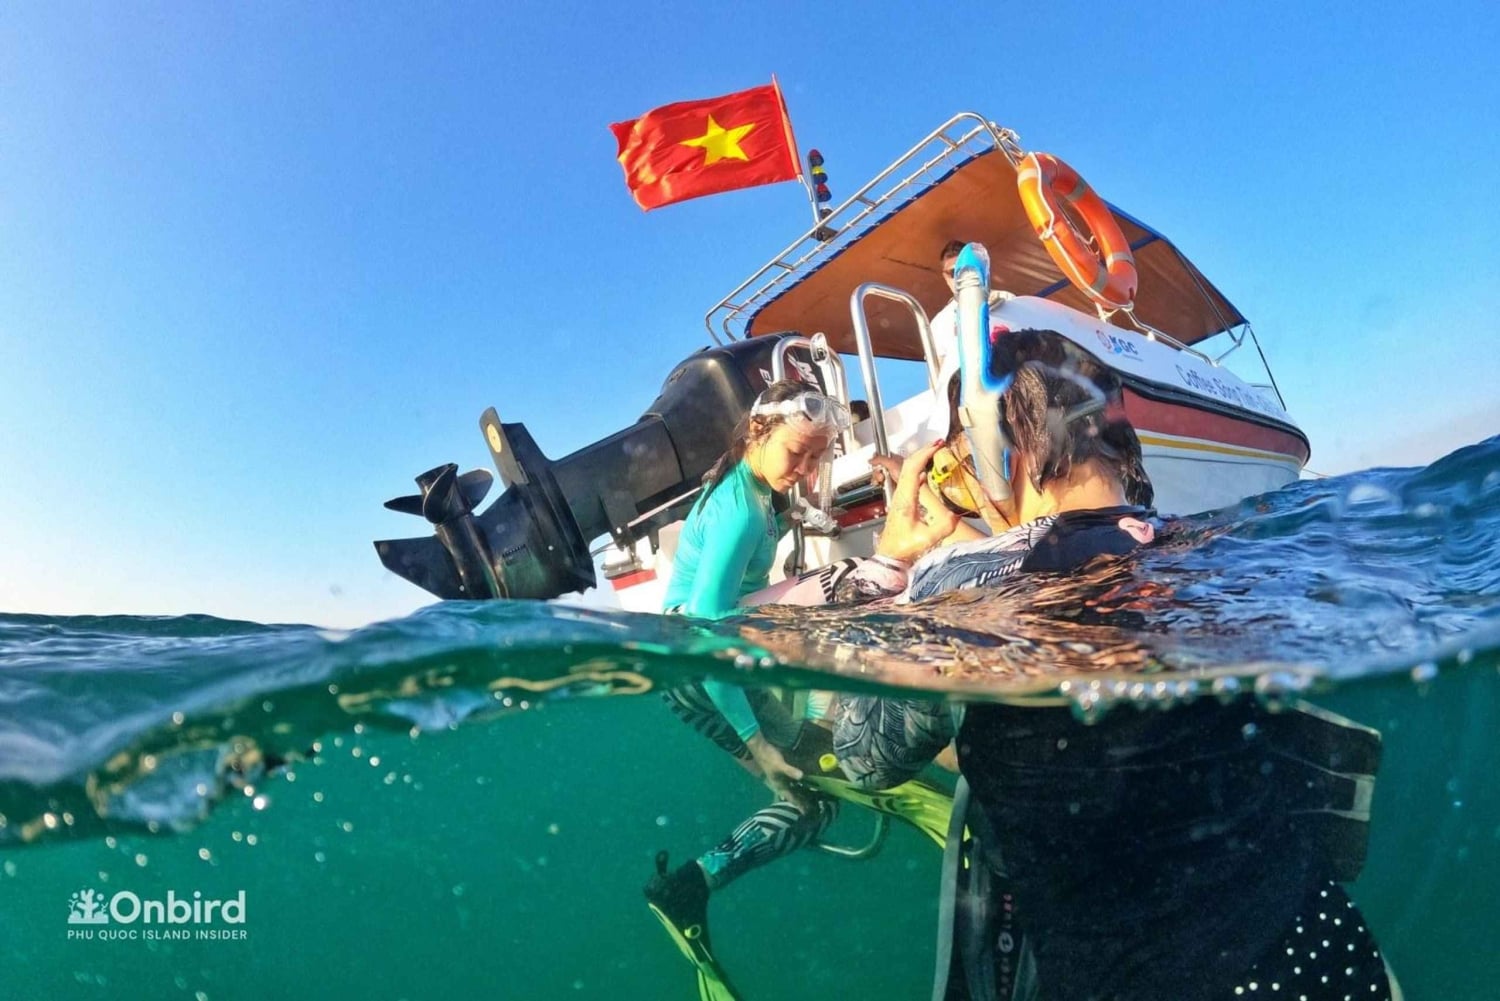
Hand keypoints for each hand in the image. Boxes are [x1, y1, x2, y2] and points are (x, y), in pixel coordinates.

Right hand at [744, 732, 808, 807]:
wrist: (760, 748)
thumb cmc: (768, 758)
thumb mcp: (779, 765)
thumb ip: (790, 770)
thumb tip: (801, 775)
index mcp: (779, 785)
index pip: (791, 798)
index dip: (799, 805)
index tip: (807, 812)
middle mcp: (781, 784)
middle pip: (793, 796)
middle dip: (801, 801)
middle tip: (813, 808)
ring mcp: (782, 779)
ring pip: (793, 789)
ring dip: (801, 794)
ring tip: (811, 798)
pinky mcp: (783, 773)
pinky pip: (793, 782)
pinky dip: (799, 784)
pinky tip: (804, 783)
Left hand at [871, 442, 961, 562]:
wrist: (890, 556)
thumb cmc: (903, 548)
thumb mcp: (927, 540)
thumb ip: (943, 527)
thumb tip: (955, 515)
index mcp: (905, 500)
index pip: (912, 469)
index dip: (924, 455)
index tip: (937, 446)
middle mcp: (900, 495)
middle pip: (908, 465)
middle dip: (923, 451)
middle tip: (937, 443)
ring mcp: (899, 498)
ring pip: (906, 470)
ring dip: (919, 459)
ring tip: (932, 452)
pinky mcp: (902, 502)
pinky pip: (908, 480)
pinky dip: (917, 470)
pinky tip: (923, 472)